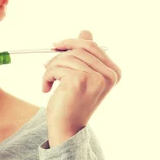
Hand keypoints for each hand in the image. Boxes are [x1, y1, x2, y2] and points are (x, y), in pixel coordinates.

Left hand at [42, 30, 121, 145]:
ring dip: (51, 68)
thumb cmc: (73, 103)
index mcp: (113, 72)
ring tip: (48, 81)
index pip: (91, 45)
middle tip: (47, 64)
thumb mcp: (82, 77)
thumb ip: (86, 56)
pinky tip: (46, 89)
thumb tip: (85, 31)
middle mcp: (107, 75)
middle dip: (59, 54)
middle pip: (78, 48)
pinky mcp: (78, 80)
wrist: (67, 128)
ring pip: (65, 57)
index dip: (71, 42)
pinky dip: (46, 77)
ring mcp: (94, 77)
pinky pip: (56, 67)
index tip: (56, 46)